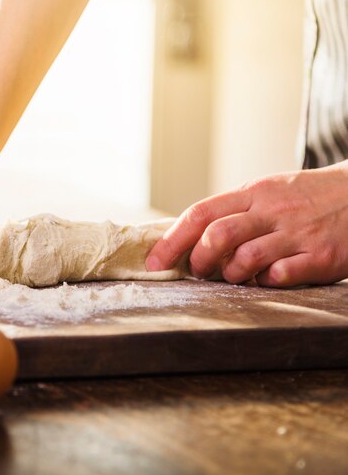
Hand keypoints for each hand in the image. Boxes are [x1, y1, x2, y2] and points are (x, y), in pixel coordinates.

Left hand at [146, 162, 347, 286]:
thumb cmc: (305, 197)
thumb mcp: (267, 192)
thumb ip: (233, 211)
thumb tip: (189, 237)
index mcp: (252, 192)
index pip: (200, 213)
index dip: (172, 240)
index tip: (155, 261)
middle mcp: (271, 211)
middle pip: (217, 236)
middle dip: (198, 260)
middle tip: (197, 272)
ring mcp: (296, 233)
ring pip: (245, 259)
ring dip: (230, 274)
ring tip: (234, 276)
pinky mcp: (320, 256)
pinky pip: (280, 276)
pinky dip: (265, 282)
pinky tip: (268, 278)